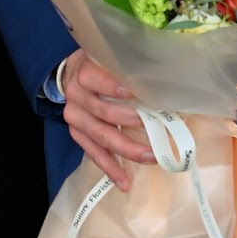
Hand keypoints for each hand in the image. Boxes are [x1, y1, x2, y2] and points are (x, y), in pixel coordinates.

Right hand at [61, 49, 153, 191]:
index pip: (95, 79)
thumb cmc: (100, 64)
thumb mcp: (109, 56)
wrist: (70, 74)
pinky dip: (110, 168)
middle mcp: (76, 97)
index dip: (112, 86)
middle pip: (102, 113)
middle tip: (156, 127)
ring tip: (150, 158)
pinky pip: (93, 153)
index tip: (134, 93)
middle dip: (130, 122)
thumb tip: (166, 74)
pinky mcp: (77, 134)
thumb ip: (128, 63)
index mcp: (84, 73)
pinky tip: (124, 181)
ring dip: (126, 150)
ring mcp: (75, 118)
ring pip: (100, 137)